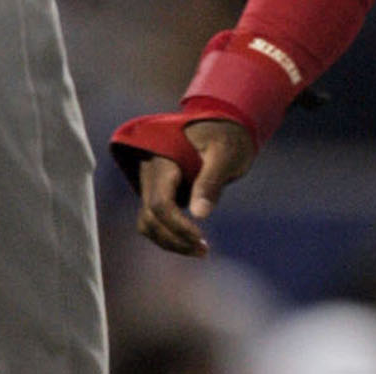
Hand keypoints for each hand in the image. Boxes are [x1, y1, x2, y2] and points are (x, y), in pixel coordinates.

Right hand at [116, 112, 255, 257]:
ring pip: (148, 223)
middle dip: (174, 239)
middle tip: (204, 251)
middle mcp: (150, 175)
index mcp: (163, 162)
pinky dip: (171, 234)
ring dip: (170, 241)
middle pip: (150, 219)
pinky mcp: (159, 193)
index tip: (201, 238)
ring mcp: (152, 185)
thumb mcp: (225, 154)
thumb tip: (200, 215)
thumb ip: (211, 182)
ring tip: (200, 251)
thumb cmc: (227, 137)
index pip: (160, 204)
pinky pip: (156, 220)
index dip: (178, 226)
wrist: (223, 124)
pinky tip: (194, 241)